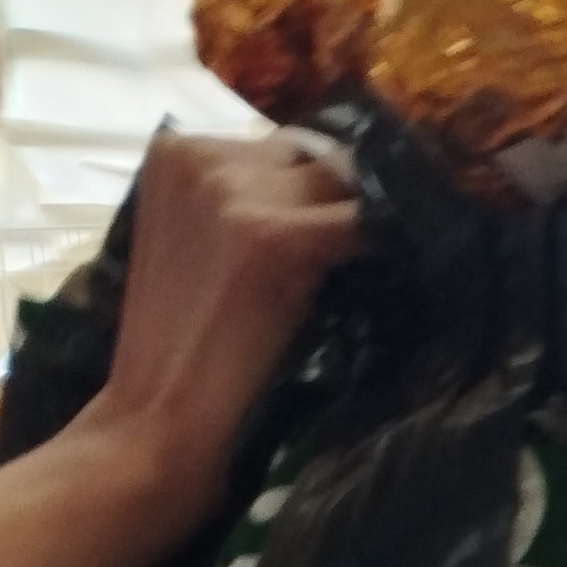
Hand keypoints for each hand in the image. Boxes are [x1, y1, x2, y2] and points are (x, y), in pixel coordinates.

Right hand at [81, 125, 365, 513]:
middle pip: (315, 156)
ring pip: (345, 182)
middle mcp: (201, 155)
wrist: (157, 421)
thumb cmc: (185, 350)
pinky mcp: (274, 237)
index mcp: (175, 150)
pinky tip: (409, 268)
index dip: (326, 183)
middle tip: (377, 248)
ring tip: (398, 260)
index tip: (356, 215)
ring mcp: (235, 192)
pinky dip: (392, 242)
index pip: (281, 145)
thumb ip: (246, 201)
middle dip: (348, 198)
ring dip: (373, 219)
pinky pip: (364, 221)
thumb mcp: (199, 245)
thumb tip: (337, 181)